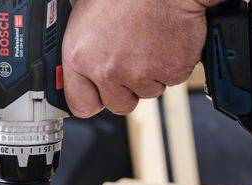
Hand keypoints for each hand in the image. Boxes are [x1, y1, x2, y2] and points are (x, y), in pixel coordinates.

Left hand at [63, 0, 212, 116]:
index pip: (80, 104)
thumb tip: (80, 64)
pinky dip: (171, 65)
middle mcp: (107, 69)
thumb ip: (83, 46)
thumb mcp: (87, 11)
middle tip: (131, 60)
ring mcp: (139, 74)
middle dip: (126, 89)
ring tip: (149, 41)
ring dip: (150, 75)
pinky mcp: (169, 72)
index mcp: (80, 55)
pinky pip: (171, 80)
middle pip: (118, 104)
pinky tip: (165, 40)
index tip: (97, 94)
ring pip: (147, 92)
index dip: (92, 99)